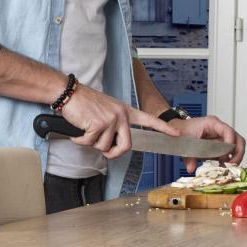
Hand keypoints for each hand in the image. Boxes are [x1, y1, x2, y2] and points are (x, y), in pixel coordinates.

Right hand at [58, 85, 177, 159]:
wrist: (69, 93)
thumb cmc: (84, 102)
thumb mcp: (105, 110)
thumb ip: (114, 125)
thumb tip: (112, 145)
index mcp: (125, 111)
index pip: (148, 120)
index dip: (163, 128)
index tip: (177, 134)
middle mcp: (121, 115)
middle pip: (126, 146)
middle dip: (113, 153)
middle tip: (104, 151)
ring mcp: (111, 119)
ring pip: (104, 147)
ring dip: (91, 143)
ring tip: (85, 130)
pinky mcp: (99, 124)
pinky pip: (90, 143)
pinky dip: (80, 140)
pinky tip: (77, 131)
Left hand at [173, 116, 246, 173]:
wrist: (177, 129)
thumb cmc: (181, 129)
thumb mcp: (183, 141)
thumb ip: (187, 155)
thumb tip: (191, 168)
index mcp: (212, 123)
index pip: (228, 131)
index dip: (230, 143)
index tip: (226, 156)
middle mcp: (220, 129)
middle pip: (237, 139)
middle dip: (238, 153)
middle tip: (232, 165)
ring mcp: (221, 137)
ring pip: (236, 146)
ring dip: (235, 158)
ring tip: (228, 168)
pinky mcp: (219, 146)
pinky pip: (229, 152)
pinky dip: (229, 160)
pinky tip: (223, 167)